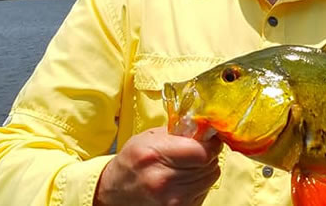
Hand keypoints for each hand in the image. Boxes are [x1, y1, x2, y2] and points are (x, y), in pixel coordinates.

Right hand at [94, 127, 221, 205]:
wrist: (114, 191)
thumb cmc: (133, 160)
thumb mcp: (149, 137)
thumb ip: (178, 131)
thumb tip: (205, 128)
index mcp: (155, 156)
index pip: (202, 152)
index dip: (211, 144)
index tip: (210, 139)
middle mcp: (162, 180)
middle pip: (208, 165)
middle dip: (208, 155)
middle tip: (199, 151)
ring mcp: (170, 199)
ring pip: (209, 179)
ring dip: (205, 170)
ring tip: (189, 165)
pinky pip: (203, 192)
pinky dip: (199, 184)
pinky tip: (185, 179)